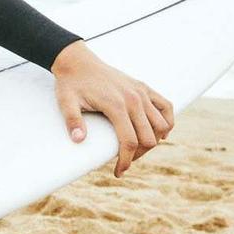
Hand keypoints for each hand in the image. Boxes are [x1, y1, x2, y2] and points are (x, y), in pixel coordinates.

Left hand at [50, 41, 174, 177]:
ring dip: (152, 141)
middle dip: (137, 155)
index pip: (129, 142)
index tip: (118, 173)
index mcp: (116, 105)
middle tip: (124, 160)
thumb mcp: (66, 102)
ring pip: (161, 125)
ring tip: (136, 148)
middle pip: (148, 138)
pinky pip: (166, 106)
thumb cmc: (71, 83)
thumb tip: (79, 140)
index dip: (126, 161)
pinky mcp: (144, 87)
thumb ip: (72, 121)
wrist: (76, 61)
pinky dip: (167, 122)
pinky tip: (160, 133)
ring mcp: (141, 92)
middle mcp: (134, 99)